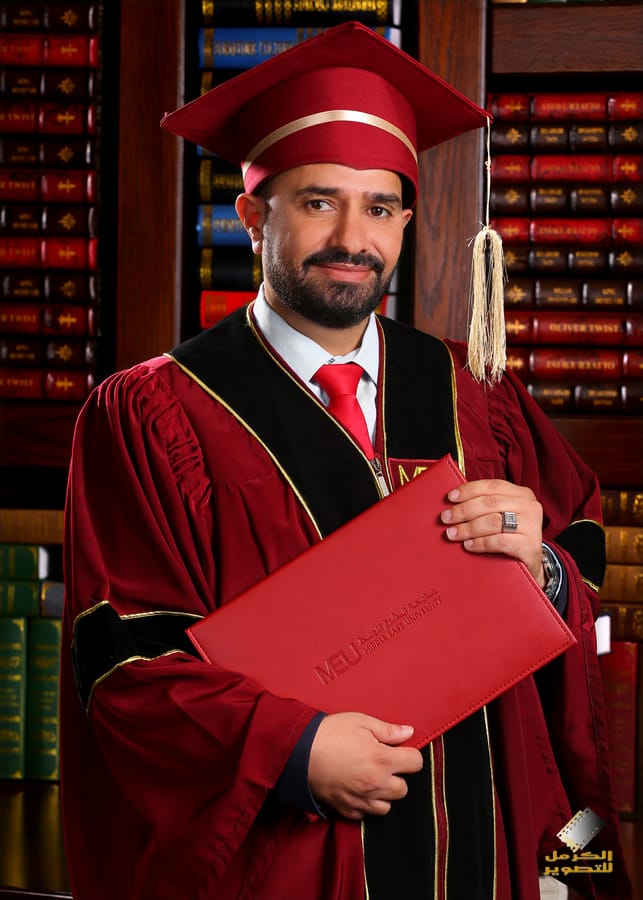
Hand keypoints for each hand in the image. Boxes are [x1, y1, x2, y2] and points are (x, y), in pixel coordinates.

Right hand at [307, 713, 423, 819]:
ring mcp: (361, 799)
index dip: (410, 754)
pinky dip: (365, 803)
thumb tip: (409, 732)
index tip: (399, 750)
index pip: (416, 763)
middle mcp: (376, 783)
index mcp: (382, 760)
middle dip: (397, 775)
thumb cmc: (330, 733)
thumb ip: (388, 729)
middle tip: (382, 762)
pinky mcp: (346, 809)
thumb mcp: (360, 722)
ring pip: (387, 805)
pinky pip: (366, 813)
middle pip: (404, 788)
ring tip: (370, 777)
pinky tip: (356, 788)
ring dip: (383, 793)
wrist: (299, 752)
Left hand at [440, 478, 545, 585]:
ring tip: (452, 534)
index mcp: (521, 493)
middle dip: (464, 510)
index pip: (492, 486)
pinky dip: (480, 543)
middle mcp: (529, 506)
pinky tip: (468, 545)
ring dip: (468, 528)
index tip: (450, 497)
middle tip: (446, 518)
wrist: (529, 563)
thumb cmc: (511, 536)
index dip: (469, 490)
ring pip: (493, 522)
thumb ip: (486, 505)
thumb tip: (454, 502)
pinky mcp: (530, 545)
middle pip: (490, 503)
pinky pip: (499, 541)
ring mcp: (532, 526)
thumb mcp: (502, 515)